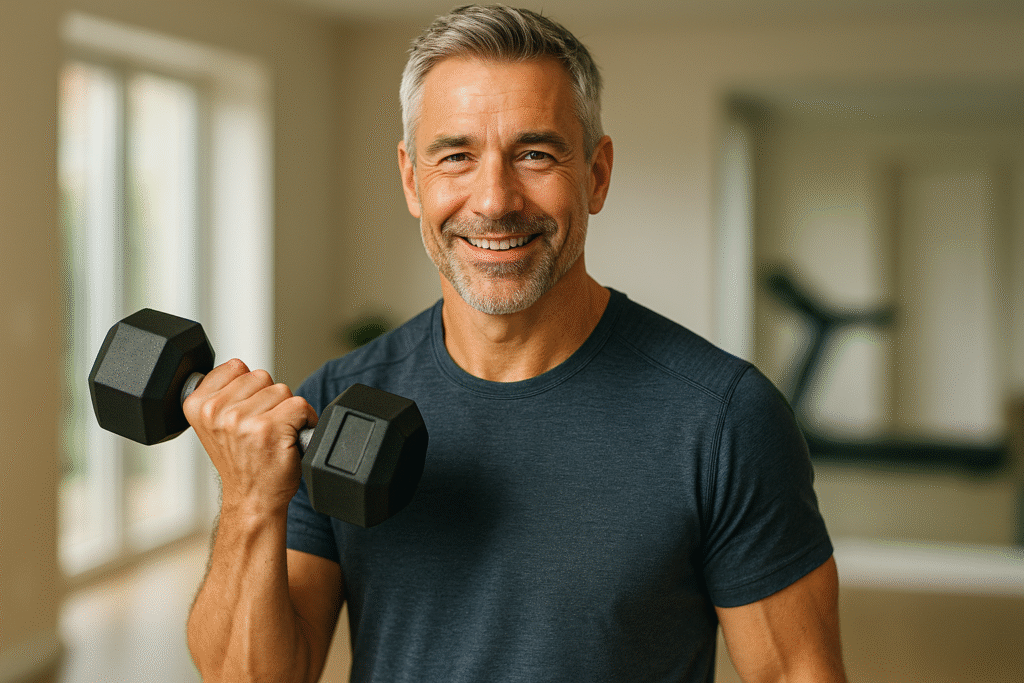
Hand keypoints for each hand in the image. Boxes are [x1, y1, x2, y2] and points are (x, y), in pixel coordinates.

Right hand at [182, 359, 318, 514]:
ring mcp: (241, 420)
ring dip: (286, 411)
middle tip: (261, 428)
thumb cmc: (241, 463)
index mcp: (198, 405)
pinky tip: (291, 438)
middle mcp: (216, 412)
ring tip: (274, 434)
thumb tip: (242, 369)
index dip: (250, 388)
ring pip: (282, 389)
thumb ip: (223, 394)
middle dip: (268, 399)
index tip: (246, 412)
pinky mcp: (269, 429)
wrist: (252, 499)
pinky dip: (305, 420)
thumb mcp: (215, 424)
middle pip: (261, 376)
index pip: (236, 366)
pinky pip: (300, 405)